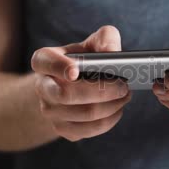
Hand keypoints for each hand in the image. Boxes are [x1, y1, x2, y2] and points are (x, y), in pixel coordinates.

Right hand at [31, 25, 130, 141]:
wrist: (77, 83)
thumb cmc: (87, 58)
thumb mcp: (95, 42)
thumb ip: (106, 39)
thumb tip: (112, 52)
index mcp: (44, 61)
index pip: (45, 63)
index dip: (59, 67)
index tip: (75, 71)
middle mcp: (42, 87)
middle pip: (66, 94)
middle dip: (101, 91)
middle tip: (124, 85)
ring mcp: (50, 111)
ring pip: (83, 114)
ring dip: (111, 105)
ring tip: (126, 95)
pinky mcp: (62, 128)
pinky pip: (88, 130)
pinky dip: (109, 119)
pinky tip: (117, 108)